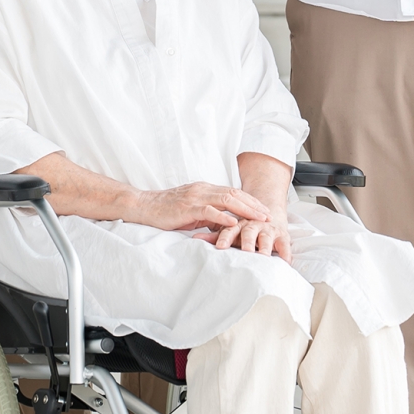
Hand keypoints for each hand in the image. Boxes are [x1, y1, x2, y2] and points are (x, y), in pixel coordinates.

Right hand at [127, 181, 270, 236]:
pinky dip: (223, 217)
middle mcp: (203, 189)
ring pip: (226, 199)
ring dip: (245, 209)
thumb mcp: (193, 212)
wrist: (145, 206)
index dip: (250, 201)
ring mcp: (195, 197)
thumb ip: (210, 215)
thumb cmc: (168, 211)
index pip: (233, 192)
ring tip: (258, 218)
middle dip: (253, 204)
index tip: (263, 210)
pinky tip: (234, 223)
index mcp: (205, 189)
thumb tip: (228, 224)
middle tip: (268, 215)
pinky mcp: (187, 207)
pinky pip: (209, 211)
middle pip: (234, 193)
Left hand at [214, 211, 292, 260]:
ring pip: (266, 238)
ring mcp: (268, 230)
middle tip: (245, 252)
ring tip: (263, 257)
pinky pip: (284, 245)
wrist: (268, 213)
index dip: (225, 238)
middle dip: (247, 242)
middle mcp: (253, 225)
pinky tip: (285, 262)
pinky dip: (285, 253)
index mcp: (238, 224)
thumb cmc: (245, 228)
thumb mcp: (230, 230)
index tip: (220, 247)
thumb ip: (213, 236)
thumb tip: (194, 238)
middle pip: (249, 232)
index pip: (230, 229)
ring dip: (265, 247)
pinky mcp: (282, 235)